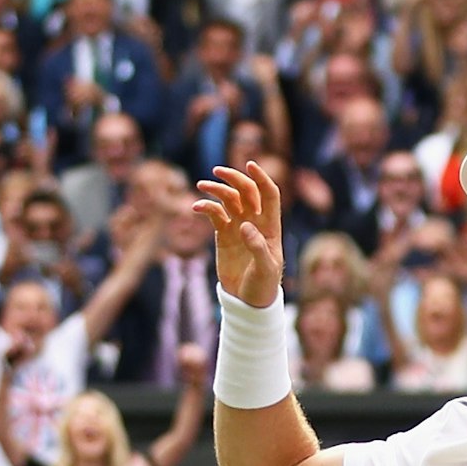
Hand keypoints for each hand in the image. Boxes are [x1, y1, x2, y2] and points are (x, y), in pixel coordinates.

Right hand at [191, 160, 283, 309]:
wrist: (247, 301)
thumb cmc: (264, 286)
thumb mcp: (265, 269)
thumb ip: (257, 247)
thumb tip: (246, 226)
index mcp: (271, 226)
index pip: (269, 194)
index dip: (261, 178)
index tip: (250, 164)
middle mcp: (255, 221)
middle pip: (246, 191)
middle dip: (233, 178)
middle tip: (217, 171)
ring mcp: (238, 227)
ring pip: (228, 200)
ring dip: (216, 190)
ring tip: (201, 186)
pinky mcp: (223, 235)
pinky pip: (214, 215)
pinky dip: (206, 208)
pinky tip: (195, 207)